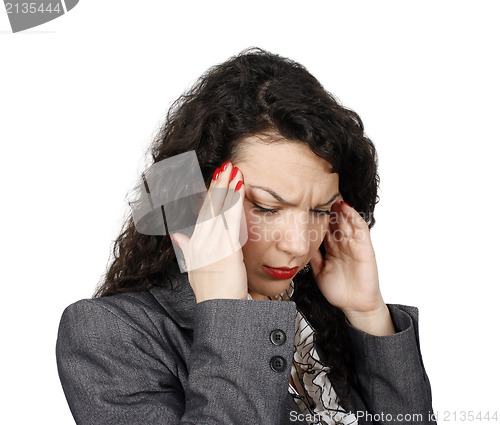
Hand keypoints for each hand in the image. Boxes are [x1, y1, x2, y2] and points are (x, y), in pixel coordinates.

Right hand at [170, 162, 247, 302]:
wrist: (218, 310)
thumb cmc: (210, 291)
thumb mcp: (193, 268)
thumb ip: (185, 248)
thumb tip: (176, 234)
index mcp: (194, 243)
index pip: (202, 212)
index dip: (209, 193)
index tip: (216, 177)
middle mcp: (201, 241)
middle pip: (209, 206)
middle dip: (217, 184)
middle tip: (226, 165)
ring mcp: (212, 245)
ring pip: (219, 210)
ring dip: (227, 188)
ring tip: (233, 170)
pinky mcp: (226, 250)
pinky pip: (230, 221)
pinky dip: (234, 202)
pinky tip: (239, 188)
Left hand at [309, 198, 394, 334]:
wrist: (355, 305)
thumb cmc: (339, 290)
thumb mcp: (319, 270)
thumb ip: (313, 256)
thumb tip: (300, 244)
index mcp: (332, 247)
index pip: (324, 226)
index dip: (317, 214)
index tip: (306, 202)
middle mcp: (343, 243)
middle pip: (335, 219)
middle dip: (328, 206)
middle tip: (318, 192)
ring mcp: (354, 244)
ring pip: (347, 220)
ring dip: (340, 207)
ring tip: (331, 193)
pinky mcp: (364, 247)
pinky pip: (360, 228)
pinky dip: (353, 217)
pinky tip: (346, 208)